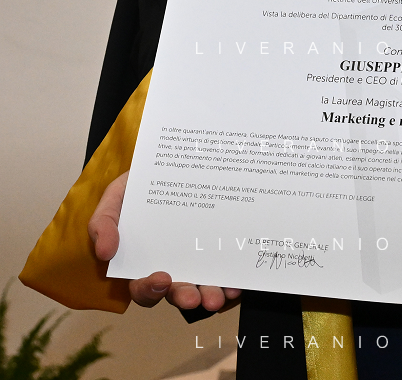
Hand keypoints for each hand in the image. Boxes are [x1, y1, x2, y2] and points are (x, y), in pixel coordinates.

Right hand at [88, 171, 240, 312]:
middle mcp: (172, 266)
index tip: (161, 279)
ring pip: (203, 287)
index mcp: (142, 262)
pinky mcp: (217, 249)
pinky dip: (231, 280)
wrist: (171, 164)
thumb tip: (104, 252)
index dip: (150, 289)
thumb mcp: (115, 197)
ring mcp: (196, 259)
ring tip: (220, 296)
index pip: (143, 287)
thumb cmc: (139, 186)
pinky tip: (237, 283)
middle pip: (176, 292)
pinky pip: (225, 271)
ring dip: (211, 295)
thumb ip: (103, 222)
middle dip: (186, 297)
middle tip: (195, 298)